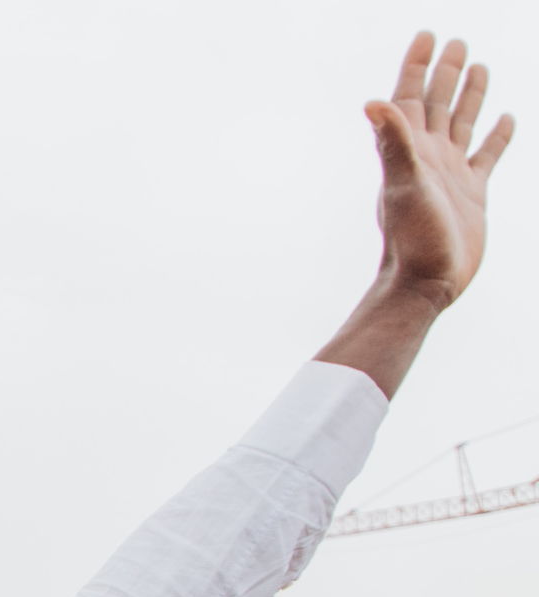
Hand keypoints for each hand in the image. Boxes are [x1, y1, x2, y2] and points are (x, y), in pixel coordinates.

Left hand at [366, 33, 513, 308]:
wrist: (426, 280)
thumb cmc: (411, 236)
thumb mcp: (403, 184)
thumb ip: (392, 143)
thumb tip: (372, 102)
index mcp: (409, 150)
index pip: (410, 97)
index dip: (417, 66)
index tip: (427, 35)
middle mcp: (429, 157)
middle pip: (438, 103)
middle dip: (446, 71)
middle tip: (457, 41)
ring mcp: (451, 173)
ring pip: (463, 122)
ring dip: (470, 95)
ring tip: (478, 66)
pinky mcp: (473, 192)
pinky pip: (488, 154)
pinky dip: (498, 135)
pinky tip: (506, 118)